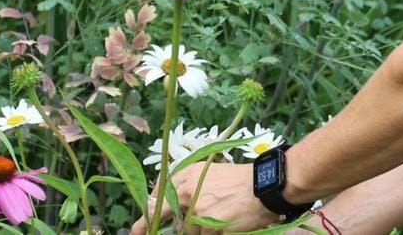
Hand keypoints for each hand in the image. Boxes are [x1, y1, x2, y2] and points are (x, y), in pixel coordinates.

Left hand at [130, 162, 279, 233]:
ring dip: (198, 230)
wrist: (265, 187)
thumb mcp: (210, 173)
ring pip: (187, 231)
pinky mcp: (209, 226)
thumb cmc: (240, 181)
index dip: (145, 217)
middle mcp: (186, 191)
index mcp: (185, 175)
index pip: (155, 197)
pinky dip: (213, 234)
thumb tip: (171, 209)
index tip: (137, 229)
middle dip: (147, 227)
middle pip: (157, 215)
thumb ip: (188, 186)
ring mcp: (197, 209)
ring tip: (219, 218)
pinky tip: (226, 224)